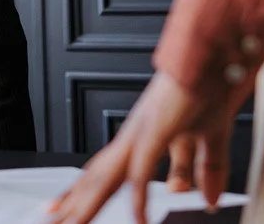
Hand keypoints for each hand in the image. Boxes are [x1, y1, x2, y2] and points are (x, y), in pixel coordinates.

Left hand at [47, 72, 231, 223]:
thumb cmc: (207, 88)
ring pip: (106, 178)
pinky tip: (140, 222)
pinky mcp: (155, 131)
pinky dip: (140, 201)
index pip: (101, 171)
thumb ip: (203, 170)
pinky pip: (142, 174)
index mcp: (138, 137)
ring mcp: (140, 134)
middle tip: (50, 221)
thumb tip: (209, 200)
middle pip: (96, 178)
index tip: (59, 210)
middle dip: (73, 204)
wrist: (213, 57)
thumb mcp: (207, 140)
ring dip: (88, 206)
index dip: (80, 191)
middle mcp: (131, 136)